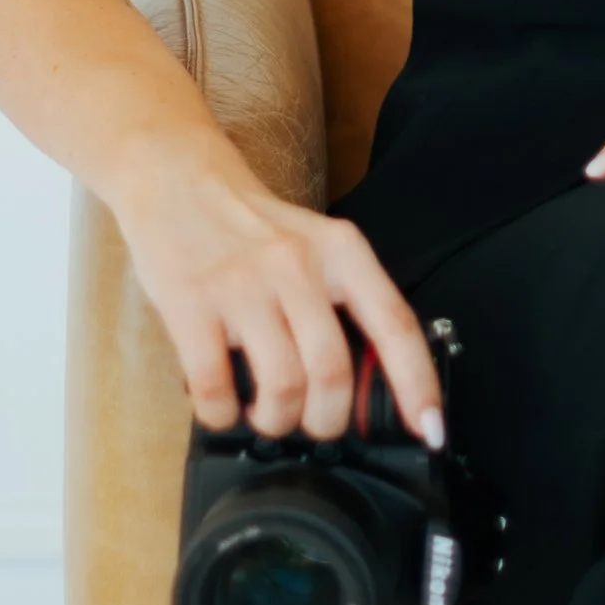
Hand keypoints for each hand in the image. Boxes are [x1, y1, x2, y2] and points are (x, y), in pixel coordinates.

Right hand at [114, 142, 444, 446]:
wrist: (173, 175)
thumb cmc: (247, 223)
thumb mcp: (313, 245)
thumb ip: (340, 300)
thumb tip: (364, 383)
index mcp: (340, 251)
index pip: (395, 325)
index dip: (418, 385)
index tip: (431, 429)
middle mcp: (296, 264)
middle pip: (334, 371)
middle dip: (327, 420)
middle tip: (312, 423)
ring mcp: (242, 284)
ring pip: (283, 385)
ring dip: (277, 421)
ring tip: (267, 415)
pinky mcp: (191, 303)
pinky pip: (216, 386)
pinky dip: (222, 414)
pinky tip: (222, 407)